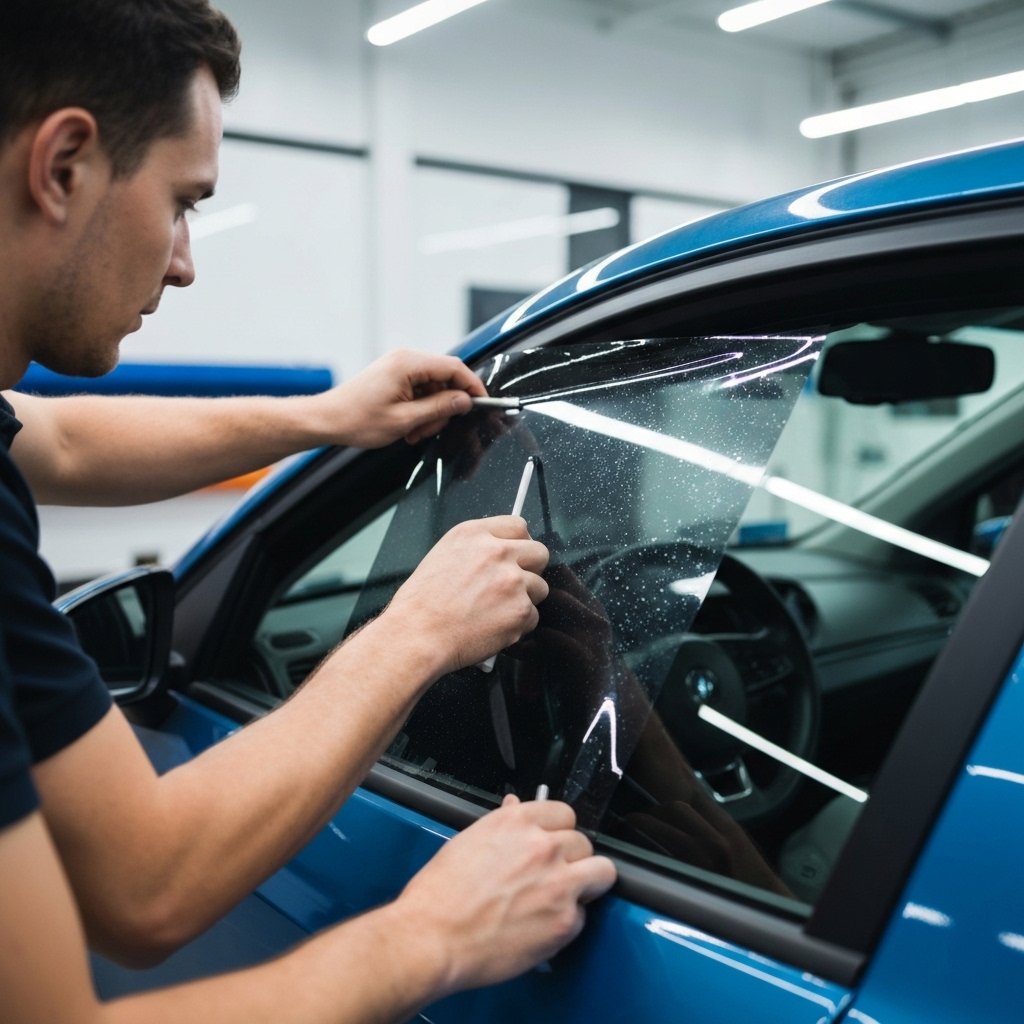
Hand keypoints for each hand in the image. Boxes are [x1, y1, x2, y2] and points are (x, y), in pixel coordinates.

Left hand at [316, 350, 486, 448]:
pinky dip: (419, 409)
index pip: (454, 368)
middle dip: (444, 407)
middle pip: (445, 379)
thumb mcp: (405, 419)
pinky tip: (408, 426)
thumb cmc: (358, 419)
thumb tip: (465, 401)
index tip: (481, 403)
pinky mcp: (394, 376)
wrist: (327, 419)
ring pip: (433, 388)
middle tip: (431, 429)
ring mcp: (399, 366)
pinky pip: (419, 390)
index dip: (472, 386)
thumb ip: (439, 408)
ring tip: (413, 432)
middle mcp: (405, 359)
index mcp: (408, 363)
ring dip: (430, 412)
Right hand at [383, 516, 549, 674]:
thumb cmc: (421, 604)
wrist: (417, 635)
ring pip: (540, 587)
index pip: (518, 526)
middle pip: (539, 552)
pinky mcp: (521, 610)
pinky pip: (533, 616)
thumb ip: (476, 549)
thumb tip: (501, 555)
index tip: (518, 554)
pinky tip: (493, 627)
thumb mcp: (443, 556)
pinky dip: (517, 626)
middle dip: (531, 569)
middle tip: (514, 585)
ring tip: (496, 611)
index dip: (520, 543)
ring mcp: (512, 581)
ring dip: (524, 600)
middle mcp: (497, 552)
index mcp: (474, 535)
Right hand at [397, 796, 616, 993]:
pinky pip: (583, 915)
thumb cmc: (440, 894)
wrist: (432, 937)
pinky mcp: (564, 920)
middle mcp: (543, 846)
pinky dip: (567, 923)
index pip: (565, 813)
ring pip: (602, 872)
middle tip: (553, 876)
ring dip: (587, 884)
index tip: (554, 843)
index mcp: (518, 821)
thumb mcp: (469, 841)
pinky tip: (541, 926)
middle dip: (571, 859)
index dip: (559, 831)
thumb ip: (504, 825)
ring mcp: (559, 882)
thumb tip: (516, 806)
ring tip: (565, 897)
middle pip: (584, 842)